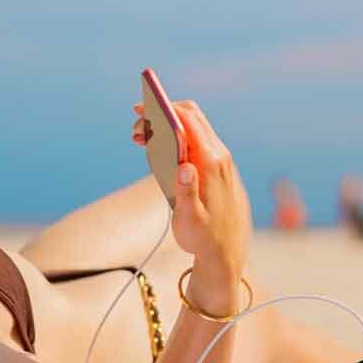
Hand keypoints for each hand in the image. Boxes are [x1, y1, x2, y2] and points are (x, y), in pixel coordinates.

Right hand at [132, 100, 251, 277]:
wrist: (226, 254)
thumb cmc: (205, 238)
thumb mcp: (190, 219)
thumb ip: (186, 191)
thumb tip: (183, 166)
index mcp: (212, 163)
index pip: (189, 120)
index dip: (165, 108)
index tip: (141, 109)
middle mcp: (218, 156)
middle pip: (191, 117)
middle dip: (162, 115)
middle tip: (136, 129)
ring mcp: (218, 161)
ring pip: (192, 129)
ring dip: (165, 128)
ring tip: (140, 140)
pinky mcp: (214, 168)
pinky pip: (194, 143)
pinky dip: (174, 139)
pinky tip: (158, 151)